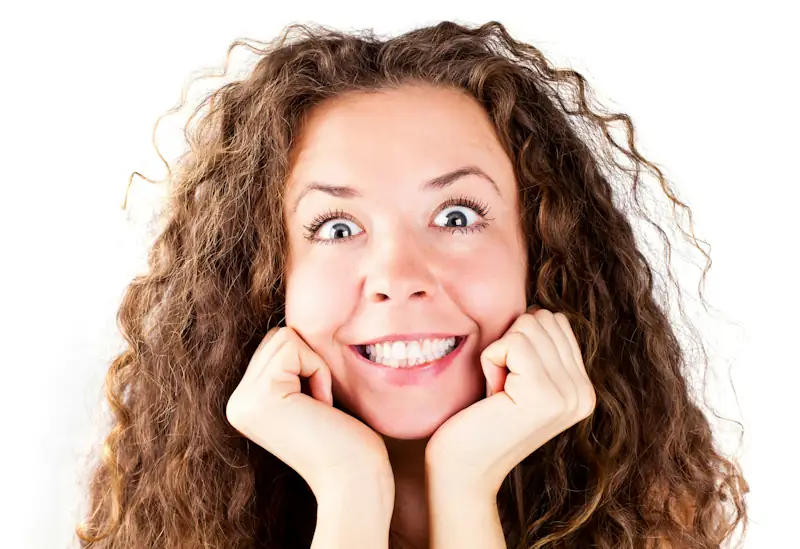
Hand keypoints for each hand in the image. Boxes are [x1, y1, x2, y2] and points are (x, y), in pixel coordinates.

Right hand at [226, 326, 393, 500]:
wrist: (354, 479)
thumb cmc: (345, 440)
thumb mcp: (306, 397)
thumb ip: (288, 369)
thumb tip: (290, 327)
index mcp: (245, 404)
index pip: (273, 347)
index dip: (306, 365)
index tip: (316, 407)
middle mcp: (236, 403)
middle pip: (276, 336)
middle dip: (309, 361)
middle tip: (319, 406)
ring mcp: (243, 400)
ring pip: (284, 336)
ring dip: (315, 366)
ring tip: (319, 407)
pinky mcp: (262, 393)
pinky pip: (294, 347)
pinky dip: (318, 370)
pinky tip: (321, 406)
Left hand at [425, 306, 595, 497]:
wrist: (463, 469)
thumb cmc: (480, 417)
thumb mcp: (521, 378)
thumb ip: (541, 348)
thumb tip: (540, 308)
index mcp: (584, 388)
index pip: (555, 321)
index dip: (519, 341)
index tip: (511, 382)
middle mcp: (584, 393)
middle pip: (542, 318)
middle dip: (510, 343)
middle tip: (502, 388)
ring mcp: (568, 396)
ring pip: (527, 327)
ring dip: (499, 354)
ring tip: (498, 393)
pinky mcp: (543, 396)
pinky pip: (510, 343)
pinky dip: (490, 361)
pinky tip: (492, 395)